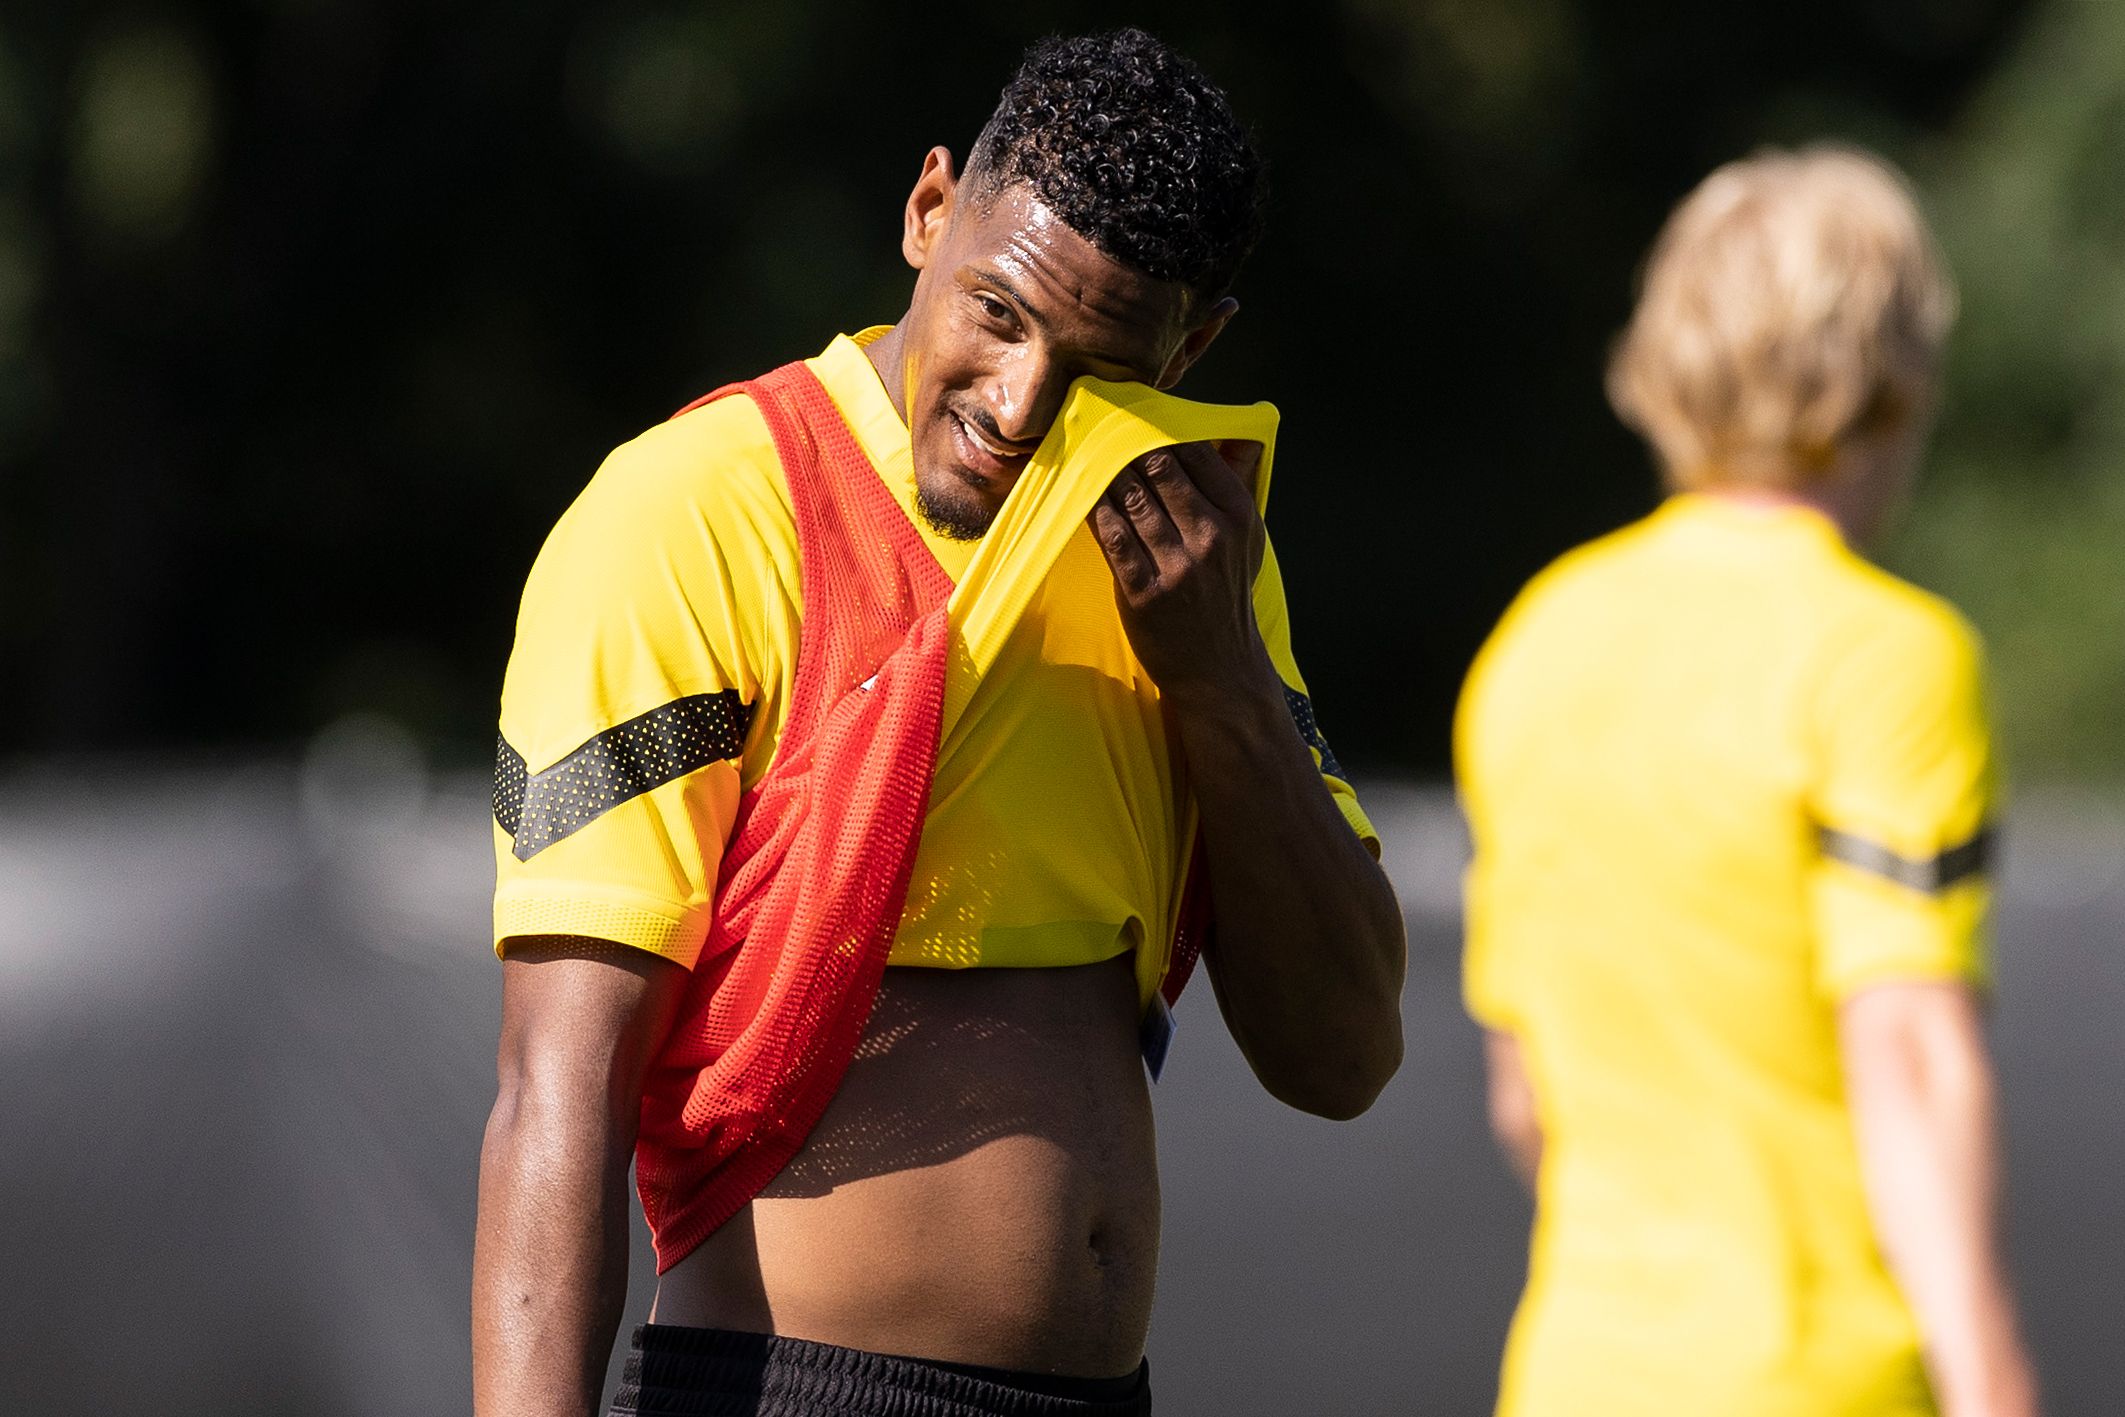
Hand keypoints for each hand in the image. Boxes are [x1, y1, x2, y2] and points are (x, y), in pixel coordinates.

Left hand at [1087, 438, 1270, 704]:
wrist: (1220, 668)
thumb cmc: (1227, 596)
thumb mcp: (1248, 540)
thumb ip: (1239, 484)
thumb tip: (1235, 433)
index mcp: (1239, 516)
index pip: (1196, 453)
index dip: (1160, 430)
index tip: (1135, 418)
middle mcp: (1211, 536)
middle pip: (1158, 468)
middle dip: (1125, 444)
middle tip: (1100, 428)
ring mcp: (1177, 565)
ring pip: (1130, 497)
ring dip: (1103, 471)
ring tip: (1084, 453)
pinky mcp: (1143, 590)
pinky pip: (1111, 535)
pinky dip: (1093, 509)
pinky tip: (1079, 493)